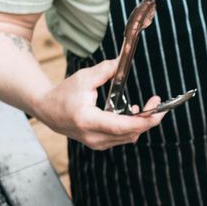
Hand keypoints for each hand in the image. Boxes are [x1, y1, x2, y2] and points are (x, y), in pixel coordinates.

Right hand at [33, 56, 166, 148]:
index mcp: (88, 120)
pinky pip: (121, 138)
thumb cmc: (64, 94)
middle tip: (157, 102)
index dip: (144, 121)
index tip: (158, 111)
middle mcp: (93, 136)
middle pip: (130, 133)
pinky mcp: (99, 143)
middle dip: (148, 119)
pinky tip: (132, 113)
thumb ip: (105, 70)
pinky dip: (131, 127)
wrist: (48, 111)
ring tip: (146, 106)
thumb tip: (122, 62)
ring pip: (128, 137)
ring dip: (140, 123)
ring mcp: (96, 143)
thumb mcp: (84, 78)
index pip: (122, 126)